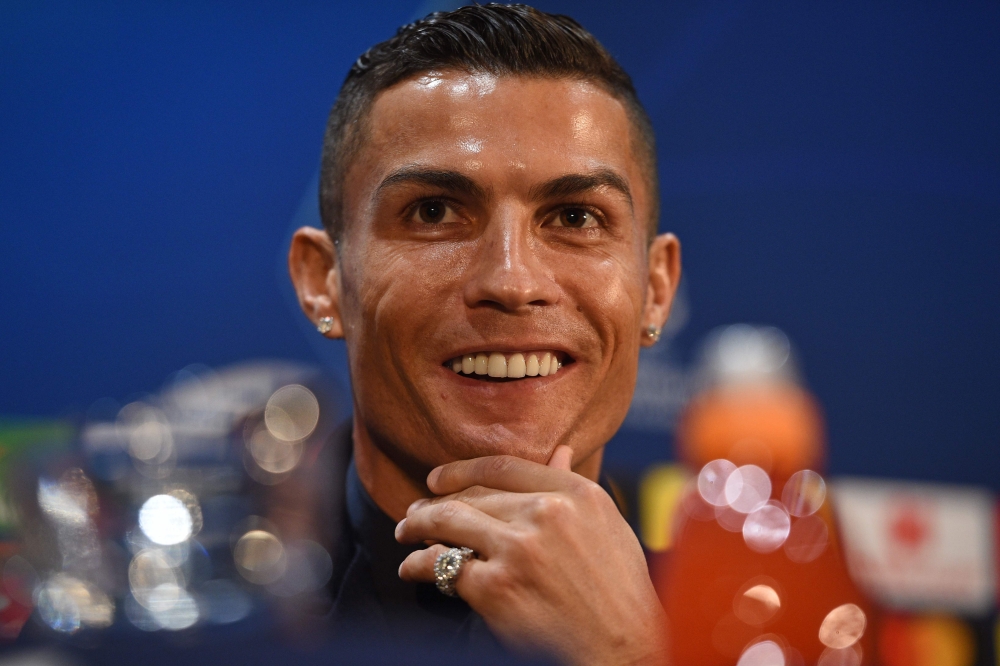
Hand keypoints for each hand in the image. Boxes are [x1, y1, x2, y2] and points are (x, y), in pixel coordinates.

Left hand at [396, 447, 668, 664]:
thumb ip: (574, 488)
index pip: (504, 467)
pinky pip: (444, 565)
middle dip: (436, 504)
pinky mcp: (496, 588)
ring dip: (418, 526)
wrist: (625, 648)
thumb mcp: (607, 526)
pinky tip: (411, 568)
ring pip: (450, 522)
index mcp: (575, 494)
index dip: (461, 470)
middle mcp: (546, 514)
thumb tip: (561, 451)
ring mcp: (518, 550)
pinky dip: (418, 565)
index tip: (437, 479)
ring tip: (405, 533)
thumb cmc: (620, 592)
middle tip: (416, 513)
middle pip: (473, 496)